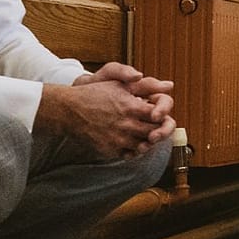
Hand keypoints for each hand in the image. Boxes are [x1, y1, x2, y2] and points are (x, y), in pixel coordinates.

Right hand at [39, 77, 177, 158]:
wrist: (69, 110)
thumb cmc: (96, 93)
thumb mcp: (120, 83)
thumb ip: (147, 85)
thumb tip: (169, 85)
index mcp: (131, 107)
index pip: (160, 117)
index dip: (163, 118)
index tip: (158, 116)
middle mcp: (126, 125)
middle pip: (154, 133)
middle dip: (158, 130)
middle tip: (154, 126)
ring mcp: (118, 140)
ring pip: (144, 146)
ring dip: (146, 141)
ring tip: (142, 133)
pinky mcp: (109, 150)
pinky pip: (130, 155)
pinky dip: (134, 149)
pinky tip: (131, 140)